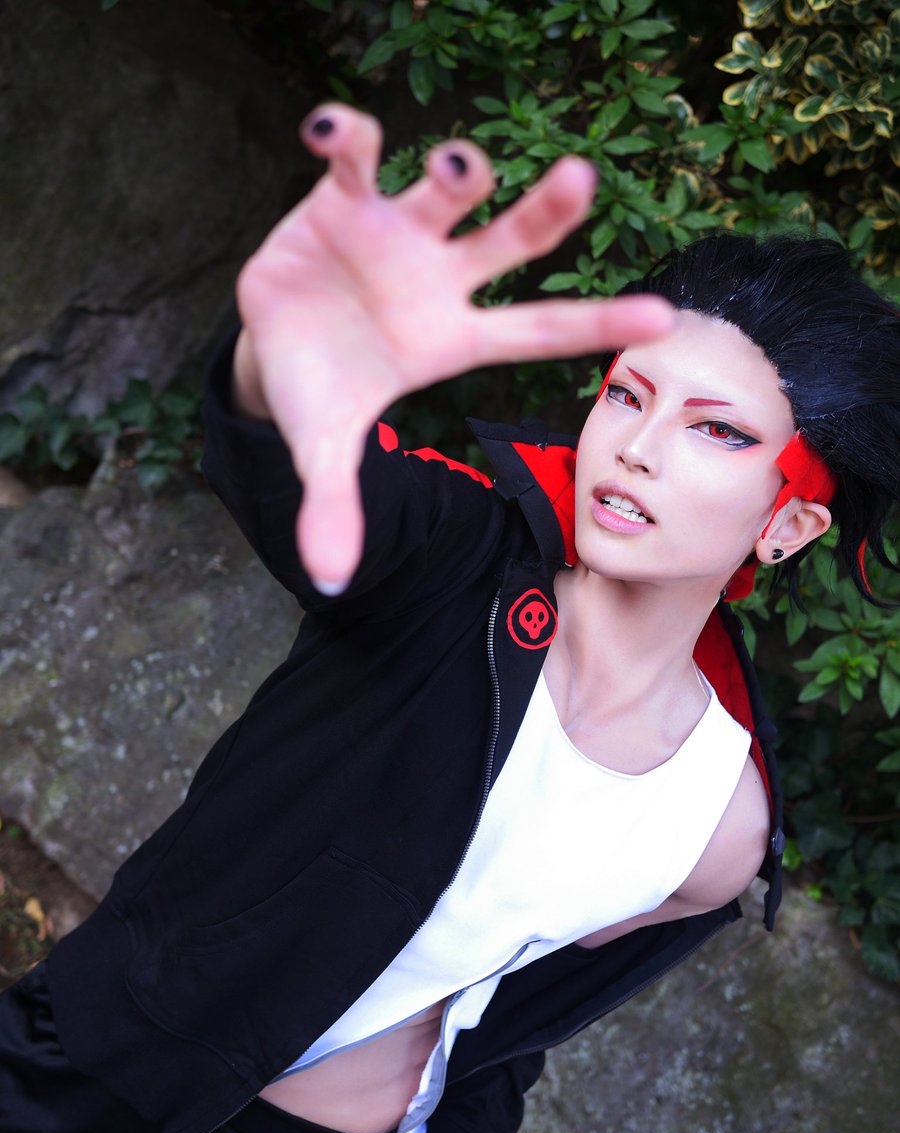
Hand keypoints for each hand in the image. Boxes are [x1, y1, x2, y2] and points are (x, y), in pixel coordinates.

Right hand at [234, 102, 673, 590]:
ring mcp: (397, 232)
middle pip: (510, 241)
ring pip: (447, 186)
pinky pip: (353, 155)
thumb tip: (331, 583)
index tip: (661, 315)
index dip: (594, 323)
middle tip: (582, 181)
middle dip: (546, 213)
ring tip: (455, 171)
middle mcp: (440, 277)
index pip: (538, 331)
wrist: (276, 338)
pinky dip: (345, 135)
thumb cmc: (322, 390)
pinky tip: (329, 130)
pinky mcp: (343, 200)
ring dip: (456, 170)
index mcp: (453, 338)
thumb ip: (335, 509)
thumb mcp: (325, 449)